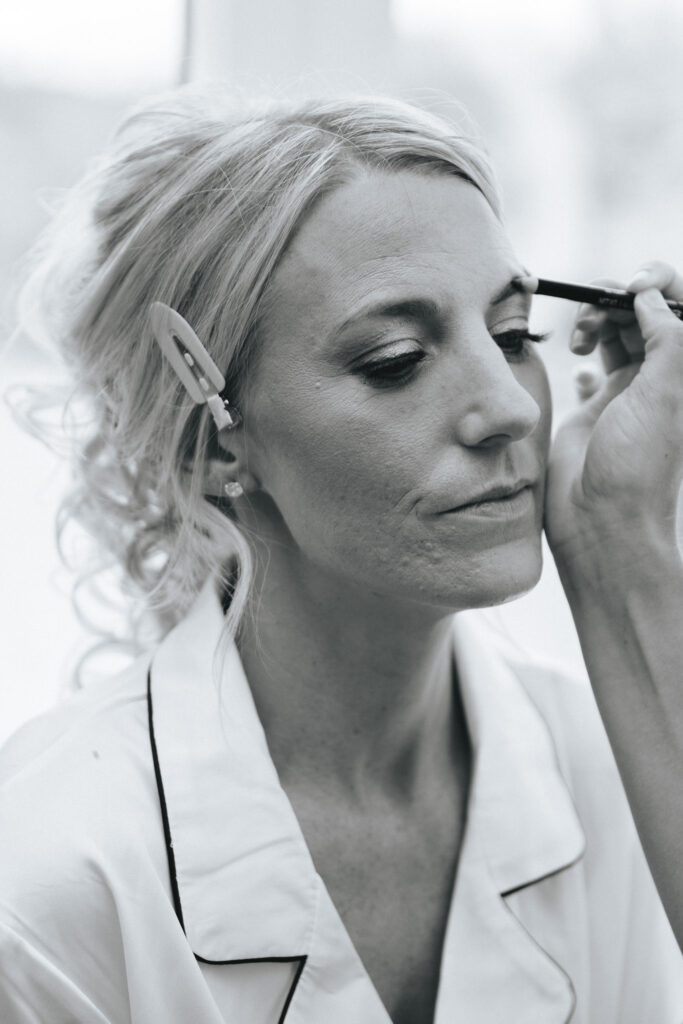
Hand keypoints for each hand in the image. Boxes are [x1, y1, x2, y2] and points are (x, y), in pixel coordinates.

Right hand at [544, 261, 682, 568]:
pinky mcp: (595, 406)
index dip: (660, 285)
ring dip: (595, 321)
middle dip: (618, 299)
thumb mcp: (665, 392)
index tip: (632, 288)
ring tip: (579, 341)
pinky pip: (592, 364)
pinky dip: (583, 356)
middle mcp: (661, 376)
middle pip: (644, 312)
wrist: (599, 520)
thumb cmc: (636, 466)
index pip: (681, 308)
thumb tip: (647, 296)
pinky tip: (579, 373)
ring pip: (615, 330)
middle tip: (594, 312)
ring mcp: (628, 390)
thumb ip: (666, 336)